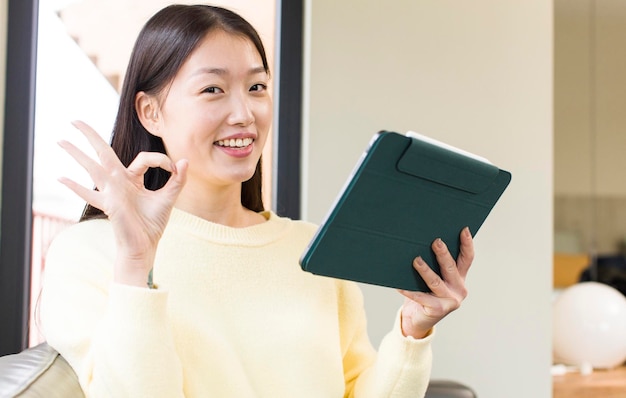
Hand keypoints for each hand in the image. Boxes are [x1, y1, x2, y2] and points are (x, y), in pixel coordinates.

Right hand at [58, 120, 187, 285]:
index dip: (161, 160)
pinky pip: (89, 195)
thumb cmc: (152, 223)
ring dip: (77, 154)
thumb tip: (185, 160)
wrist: (145, 245)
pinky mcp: (109, 205)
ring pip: (92, 168)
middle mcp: (118, 182)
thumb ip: (178, 180)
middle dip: (91, 136)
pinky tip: (61, 178)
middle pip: (103, 153)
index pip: (143, 158)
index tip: (174, 170)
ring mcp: (111, 192)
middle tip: (75, 121)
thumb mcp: (169, 198)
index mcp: (132, 178)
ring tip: (61, 140)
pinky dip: (76, 187)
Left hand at [398, 227, 473, 338]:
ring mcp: (450, 301)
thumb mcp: (435, 277)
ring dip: (425, 270)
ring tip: (416, 260)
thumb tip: (423, 240)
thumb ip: (435, 264)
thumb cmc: (425, 293)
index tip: (464, 229)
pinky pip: (420, 297)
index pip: (467, 259)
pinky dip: (409, 290)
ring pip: (435, 282)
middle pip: (451, 268)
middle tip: (436, 241)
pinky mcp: (437, 310)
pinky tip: (399, 285)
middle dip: (443, 254)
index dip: (467, 243)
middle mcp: (459, 289)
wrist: (419, 320)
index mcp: (460, 278)